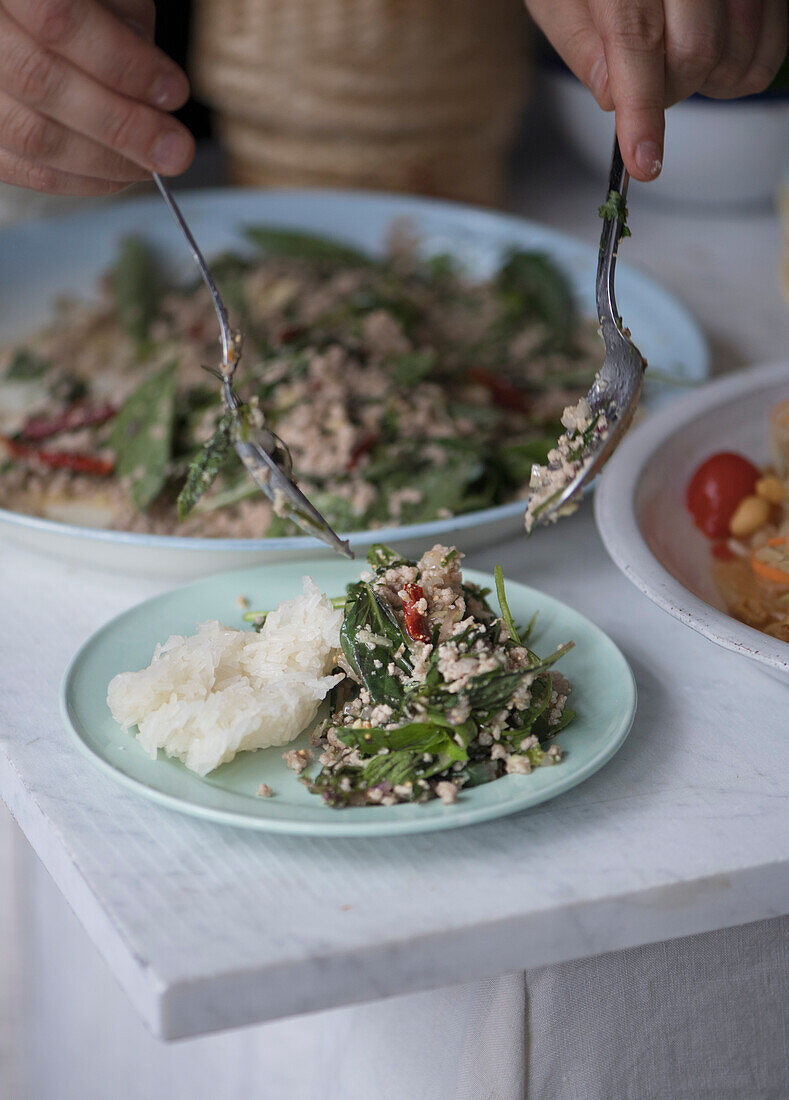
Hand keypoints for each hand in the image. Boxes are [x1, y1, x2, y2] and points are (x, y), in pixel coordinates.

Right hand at [0, 0, 193, 194]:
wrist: (27, 22)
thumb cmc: (71, 6)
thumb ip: (123, 21)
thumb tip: (157, 96)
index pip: (58, 18)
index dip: (122, 62)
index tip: (174, 92)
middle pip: (40, 82)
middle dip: (121, 124)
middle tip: (175, 149)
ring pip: (29, 134)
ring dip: (104, 160)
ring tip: (151, 164)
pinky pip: (21, 169)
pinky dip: (77, 180)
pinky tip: (118, 176)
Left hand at [525, 0, 787, 180]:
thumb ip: (579, 42)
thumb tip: (613, 97)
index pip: (638, 40)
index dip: (642, 109)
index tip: (643, 161)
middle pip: (695, 54)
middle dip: (666, 93)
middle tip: (641, 85)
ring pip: (735, 55)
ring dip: (702, 84)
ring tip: (672, 64)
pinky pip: (770, 47)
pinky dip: (741, 72)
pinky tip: (709, 60)